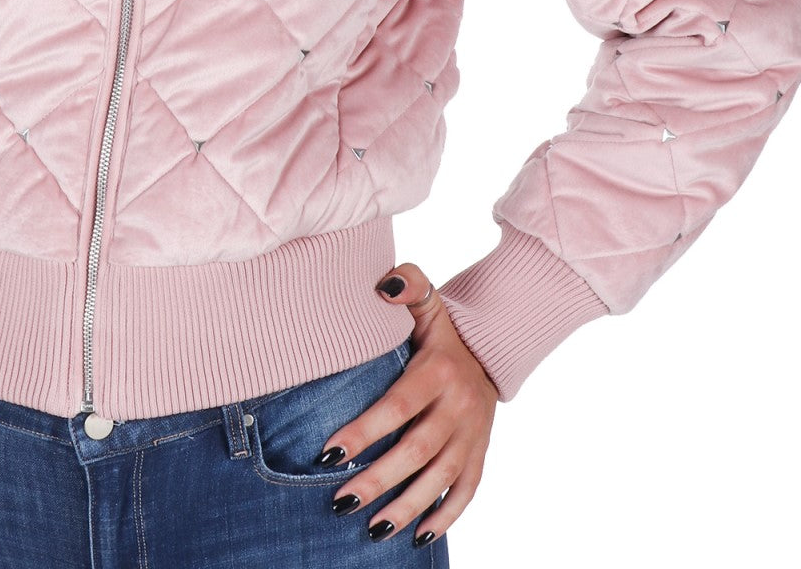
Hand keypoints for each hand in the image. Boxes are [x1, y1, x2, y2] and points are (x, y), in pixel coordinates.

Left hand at [319, 261, 499, 545]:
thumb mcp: (427, 300)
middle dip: (378, 479)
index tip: (329, 454)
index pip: (399, 406)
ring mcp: (473, 434)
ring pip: (441, 478)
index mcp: (439, 370)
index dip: (365, 431)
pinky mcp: (481, 453)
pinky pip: (467, 491)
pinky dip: (446, 516)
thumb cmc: (441, 328)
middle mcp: (459, 406)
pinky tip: (419, 536)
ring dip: (407, 506)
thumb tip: (383, 285)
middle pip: (417, 450)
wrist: (492, 347)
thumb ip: (407, 284)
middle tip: (341, 500)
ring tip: (371, 527)